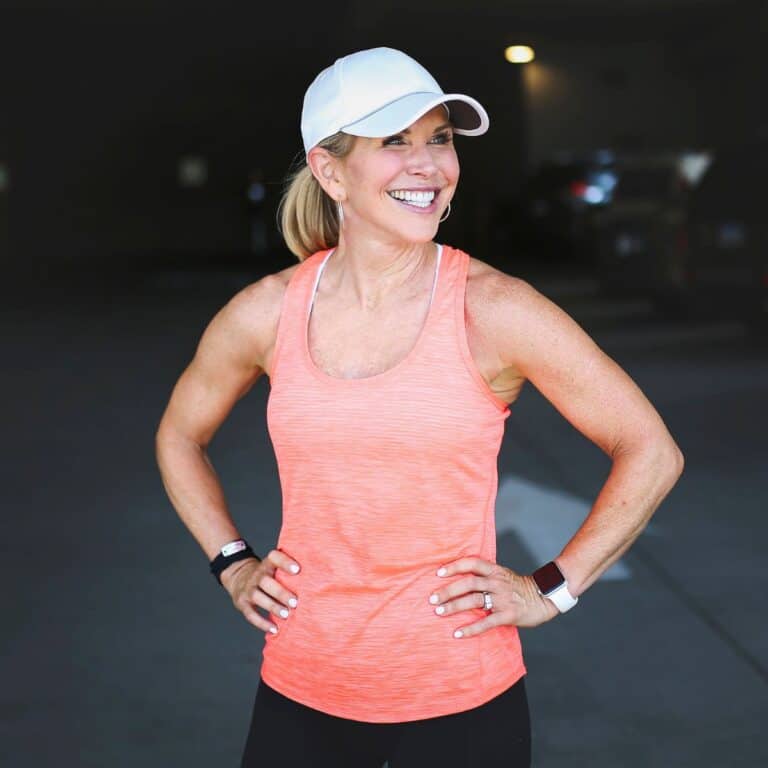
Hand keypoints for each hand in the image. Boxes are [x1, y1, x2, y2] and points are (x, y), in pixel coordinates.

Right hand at [220, 549, 300, 634]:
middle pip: (266, 582)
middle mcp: (256, 575)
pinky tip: (274, 629)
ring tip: (286, 615)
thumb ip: (288, 568)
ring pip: (258, 597)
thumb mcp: (273, 565)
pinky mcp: (242, 603)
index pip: (274, 558)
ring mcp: (248, 589)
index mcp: (267, 564)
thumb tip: (318, 575)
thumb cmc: (267, 574)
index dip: (284, 562)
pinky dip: (262, 623)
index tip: (297, 570)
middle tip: (295, 602)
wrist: (239, 576)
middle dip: (281, 592)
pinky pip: (251, 614)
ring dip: (273, 607)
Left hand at [428, 556, 558, 638]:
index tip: (438, 573)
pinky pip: (486, 622)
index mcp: (495, 571)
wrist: (544, 598)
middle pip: (468, 583)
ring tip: (439, 612)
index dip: (454, 566)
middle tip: (432, 599)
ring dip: (454, 607)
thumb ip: (485, 575)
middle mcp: (497, 582)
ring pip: (474, 601)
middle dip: (448, 591)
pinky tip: (458, 633)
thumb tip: (460, 577)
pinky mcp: (508, 615)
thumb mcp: (503, 574)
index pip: (471, 563)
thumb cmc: (519, 587)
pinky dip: (470, 629)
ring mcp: (502, 599)